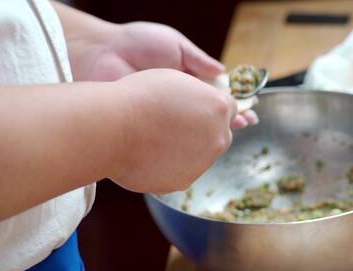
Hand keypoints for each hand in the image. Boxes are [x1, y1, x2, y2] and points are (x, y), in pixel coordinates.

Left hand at [70, 21, 257, 127]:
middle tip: (247, 123)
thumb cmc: (137, 43)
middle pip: (209, 111)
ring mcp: (165, 112)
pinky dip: (189, 140)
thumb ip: (198, 60)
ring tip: (233, 134)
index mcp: (185, 77)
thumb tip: (223, 72)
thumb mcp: (175, 45)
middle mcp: (178, 97)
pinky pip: (174, 135)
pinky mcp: (152, 124)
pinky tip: (203, 144)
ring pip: (195, 125)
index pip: (215, 91)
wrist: (102, 54)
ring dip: (214, 130)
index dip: (233, 99)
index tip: (250, 105)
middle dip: (229, 117)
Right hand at [111, 69, 236, 192]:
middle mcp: (218, 137)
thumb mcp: (176, 81)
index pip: (229, 109)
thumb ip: (199, 95)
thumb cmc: (139, 96)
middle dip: (203, 130)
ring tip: (156, 140)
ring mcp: (203, 163)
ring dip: (186, 149)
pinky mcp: (184, 181)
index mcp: (219, 107)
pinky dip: (170, 166)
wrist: (113, 127)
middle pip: (219, 134)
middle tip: (175, 125)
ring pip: (201, 155)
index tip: (197, 108)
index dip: (211, 107)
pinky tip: (150, 155)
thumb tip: (205, 105)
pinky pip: (181, 171)